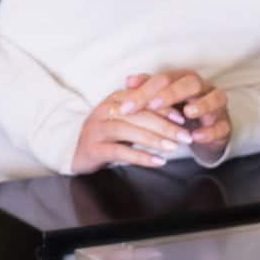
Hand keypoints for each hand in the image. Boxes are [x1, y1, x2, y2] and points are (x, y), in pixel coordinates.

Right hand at [69, 86, 189, 173]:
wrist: (74, 152)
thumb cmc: (107, 135)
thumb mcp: (125, 119)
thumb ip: (145, 111)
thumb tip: (178, 109)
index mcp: (114, 99)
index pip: (141, 97)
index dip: (163, 106)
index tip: (183, 116)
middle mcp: (103, 110)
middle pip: (138, 113)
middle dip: (164, 124)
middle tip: (185, 135)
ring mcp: (96, 128)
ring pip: (128, 130)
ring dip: (154, 139)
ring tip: (174, 147)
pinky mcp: (92, 148)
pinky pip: (119, 151)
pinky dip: (141, 156)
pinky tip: (158, 161)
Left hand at [118, 71, 231, 165]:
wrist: (204, 130)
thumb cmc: (179, 110)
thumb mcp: (161, 101)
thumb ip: (146, 90)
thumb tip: (128, 81)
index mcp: (184, 79)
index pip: (164, 78)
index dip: (144, 91)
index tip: (126, 107)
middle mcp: (203, 88)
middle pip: (190, 83)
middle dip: (170, 93)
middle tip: (152, 106)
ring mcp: (217, 106)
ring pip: (215, 98)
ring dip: (201, 105)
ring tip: (187, 113)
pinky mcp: (225, 125)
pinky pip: (222, 126)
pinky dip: (210, 131)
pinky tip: (196, 136)